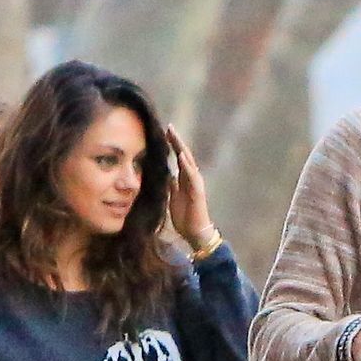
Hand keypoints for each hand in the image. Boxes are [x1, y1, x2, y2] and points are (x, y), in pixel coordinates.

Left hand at [166, 123, 214, 246]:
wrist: (194, 233)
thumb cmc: (184, 217)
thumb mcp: (172, 197)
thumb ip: (171, 185)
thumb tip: (167, 174)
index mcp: (184, 179)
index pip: (178, 157)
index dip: (172, 145)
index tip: (163, 132)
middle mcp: (191, 178)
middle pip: (184, 155)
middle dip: (176, 141)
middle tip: (169, 127)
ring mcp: (195, 184)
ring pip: (189, 162)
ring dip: (181, 149)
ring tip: (175, 136)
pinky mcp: (198, 192)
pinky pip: (192, 177)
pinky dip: (187, 166)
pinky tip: (181, 157)